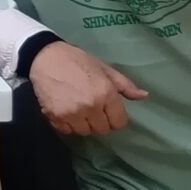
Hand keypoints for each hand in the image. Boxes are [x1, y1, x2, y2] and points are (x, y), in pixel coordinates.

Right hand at [28, 42, 146, 136]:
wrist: (45, 57)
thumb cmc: (78, 61)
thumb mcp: (104, 69)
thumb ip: (125, 86)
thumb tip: (145, 96)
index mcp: (106, 93)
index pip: (119, 123)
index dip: (115, 117)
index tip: (108, 110)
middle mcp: (91, 106)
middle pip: (103, 130)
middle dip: (100, 121)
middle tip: (91, 108)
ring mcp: (72, 114)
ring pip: (85, 132)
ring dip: (84, 124)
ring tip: (78, 109)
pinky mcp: (56, 117)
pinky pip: (68, 131)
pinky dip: (68, 125)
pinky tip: (65, 111)